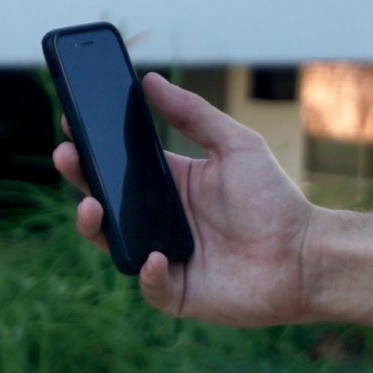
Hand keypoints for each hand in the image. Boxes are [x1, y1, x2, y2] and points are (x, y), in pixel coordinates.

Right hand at [53, 73, 316, 326]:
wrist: (307, 255)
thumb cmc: (274, 199)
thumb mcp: (235, 145)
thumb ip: (193, 114)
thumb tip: (150, 79)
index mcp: (171, 185)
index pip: (120, 165)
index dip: (94, 147)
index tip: (73, 124)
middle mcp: (161, 220)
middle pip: (107, 200)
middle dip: (81, 179)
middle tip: (66, 157)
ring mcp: (165, 257)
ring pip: (115, 244)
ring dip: (95, 226)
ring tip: (90, 207)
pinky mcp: (179, 293)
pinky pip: (151, 285)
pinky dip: (148, 273)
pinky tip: (155, 256)